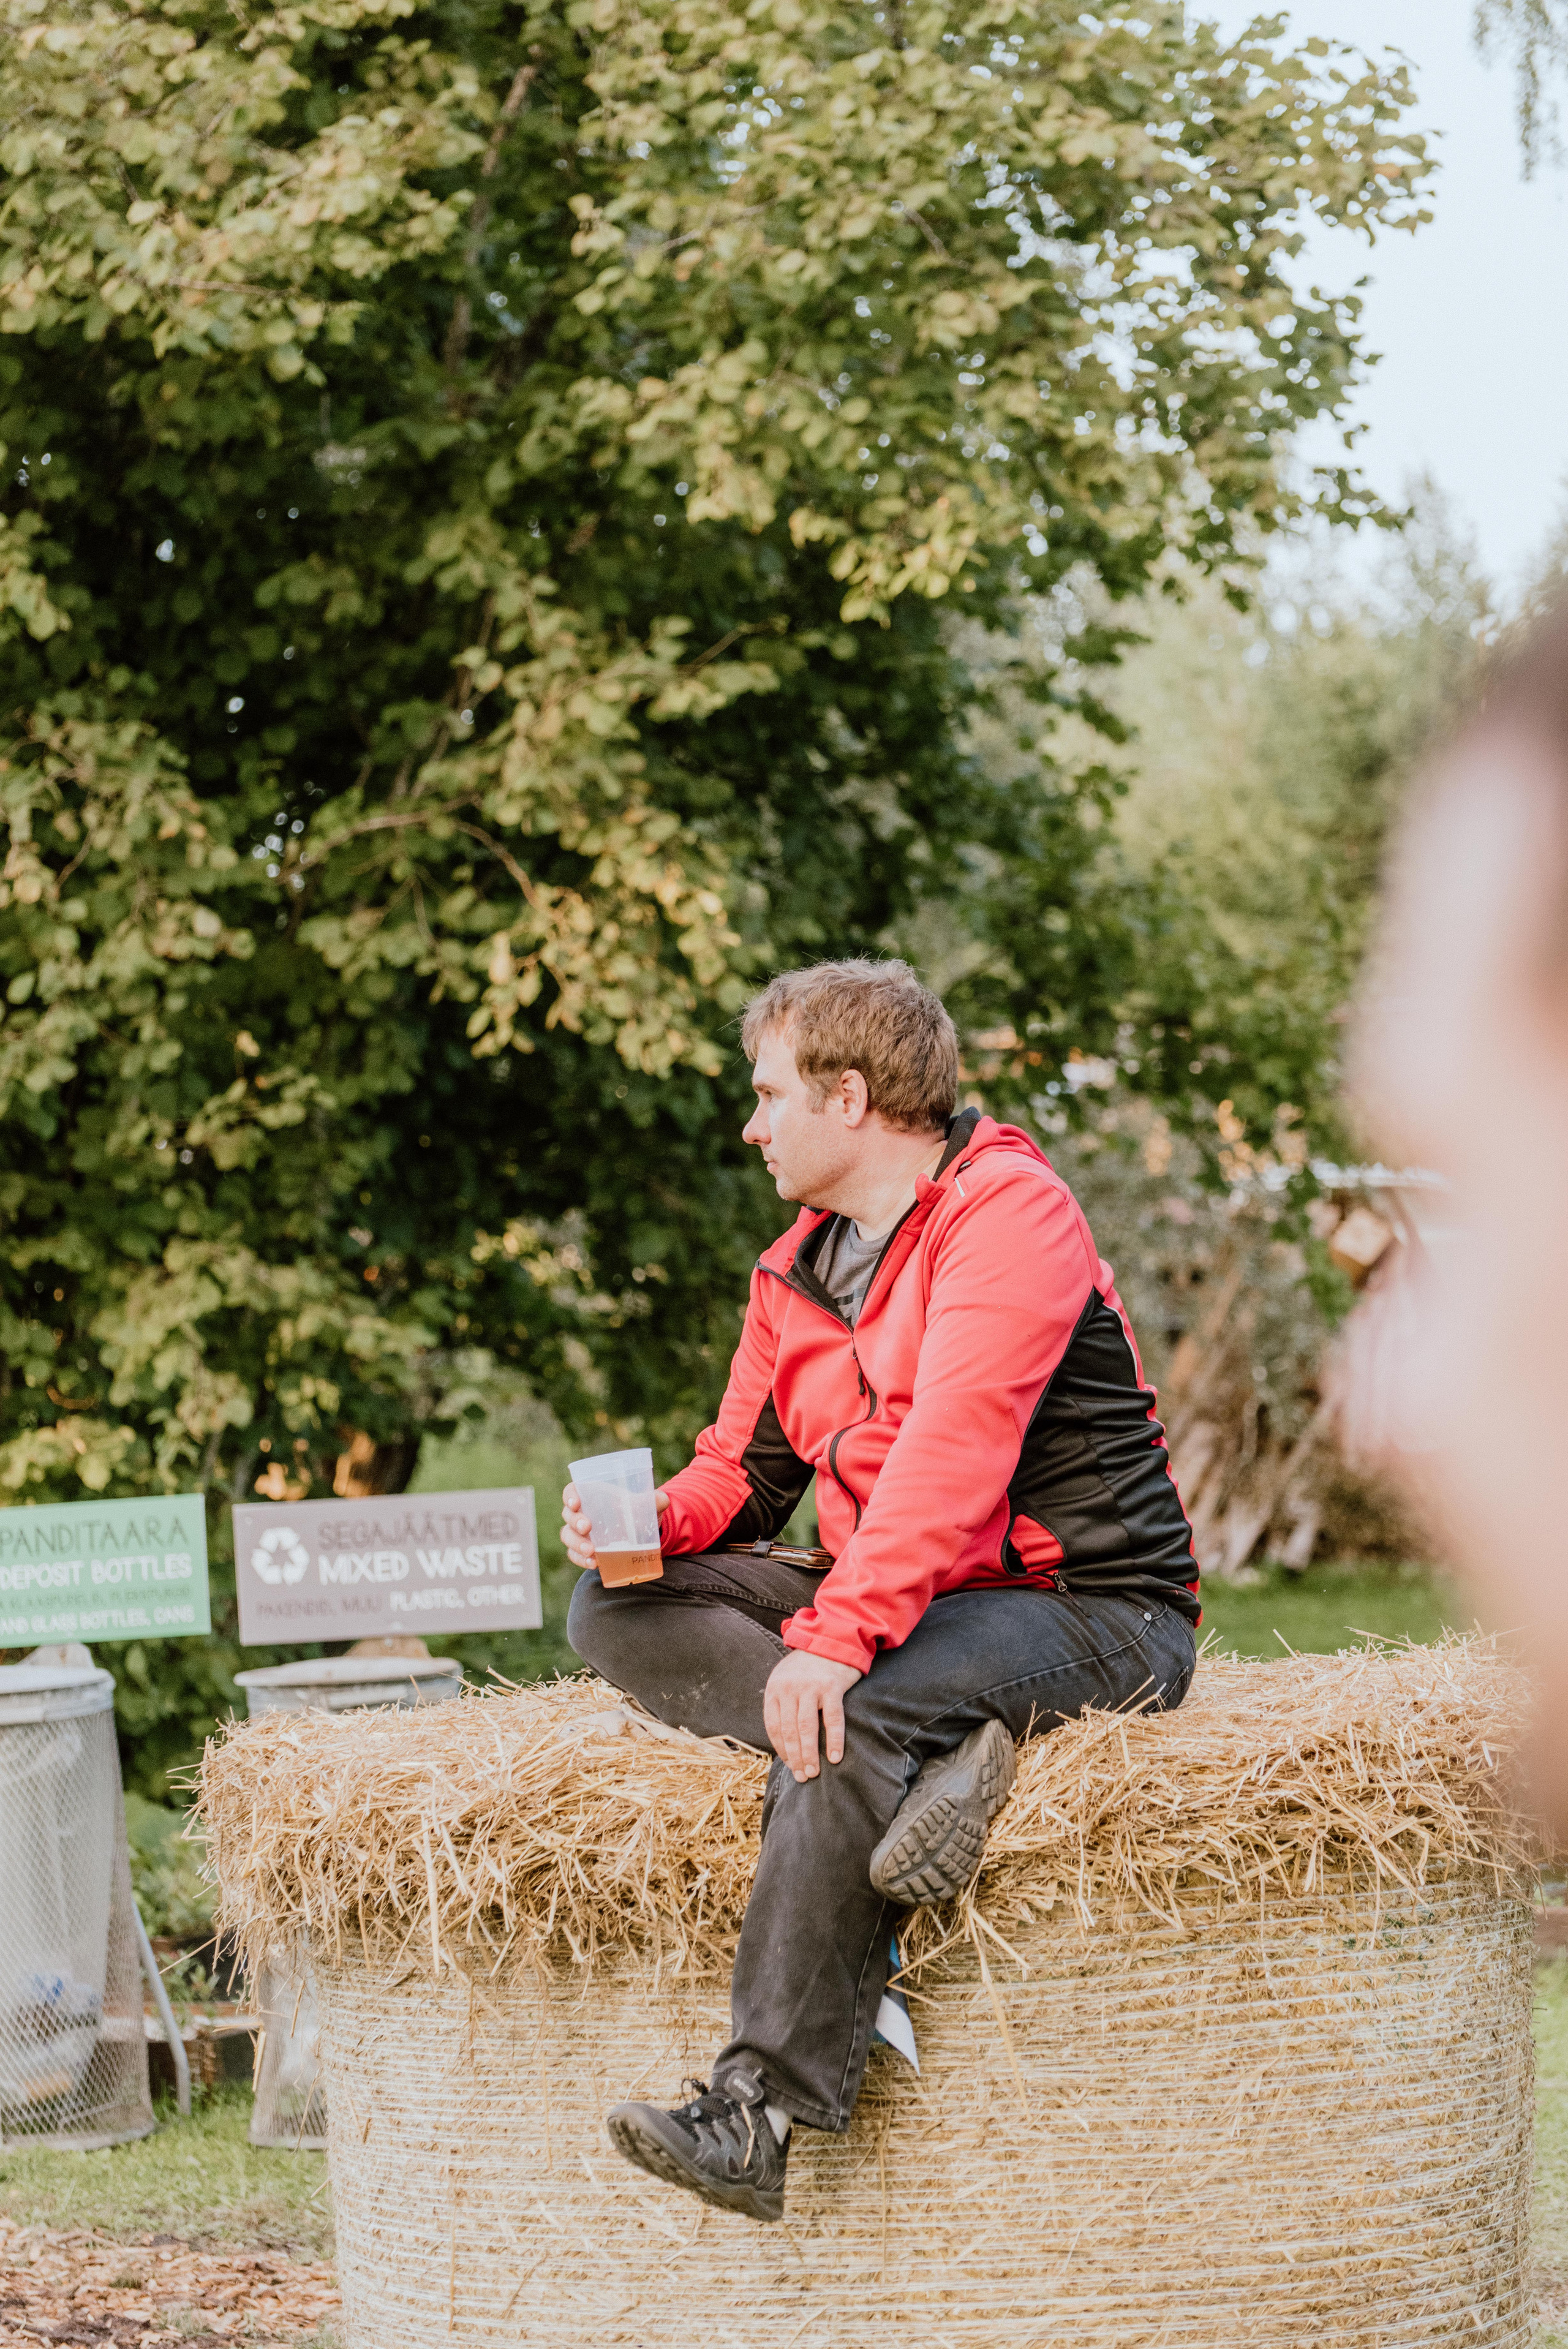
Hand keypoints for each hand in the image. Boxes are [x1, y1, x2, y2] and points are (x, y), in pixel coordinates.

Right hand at [561, 1481, 667, 1572]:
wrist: (640, 1532)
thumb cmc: (637, 1511)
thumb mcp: (647, 1504)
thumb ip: (655, 1500)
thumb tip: (662, 1500)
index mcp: (592, 1495)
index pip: (572, 1491)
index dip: (570, 1496)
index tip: (576, 1503)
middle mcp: (582, 1512)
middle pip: (568, 1515)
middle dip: (575, 1522)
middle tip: (587, 1527)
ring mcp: (580, 1533)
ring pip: (568, 1536)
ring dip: (576, 1543)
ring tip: (591, 1551)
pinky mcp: (583, 1550)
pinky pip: (574, 1555)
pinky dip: (581, 1560)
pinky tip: (593, 1563)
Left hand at [764, 1648, 861, 1781]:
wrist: (833, 1640)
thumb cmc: (809, 1667)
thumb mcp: (787, 1680)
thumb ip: (783, 1704)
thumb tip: (784, 1741)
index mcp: (775, 1688)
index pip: (773, 1727)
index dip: (781, 1750)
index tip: (789, 1766)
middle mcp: (789, 1688)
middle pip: (789, 1731)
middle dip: (795, 1758)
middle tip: (802, 1777)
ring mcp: (810, 1687)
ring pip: (807, 1728)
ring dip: (810, 1755)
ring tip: (814, 1773)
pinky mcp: (832, 1686)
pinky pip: (832, 1719)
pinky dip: (834, 1740)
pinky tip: (836, 1757)